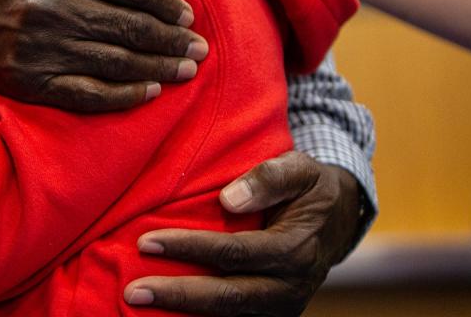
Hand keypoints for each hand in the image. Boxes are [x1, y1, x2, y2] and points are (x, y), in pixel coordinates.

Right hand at [0, 0, 208, 110]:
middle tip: (198, 48)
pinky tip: (150, 91)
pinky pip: (90, 94)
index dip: (167, 3)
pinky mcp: (32, 82)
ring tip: (186, 70)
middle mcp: (48, 4)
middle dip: (171, 40)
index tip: (186, 16)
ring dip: (159, 68)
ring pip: (116, 61)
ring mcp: (39, 47)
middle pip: (129, 26)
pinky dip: (125, 95)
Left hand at [124, 151, 362, 314]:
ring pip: (228, 316)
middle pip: (227, 296)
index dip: (190, 248)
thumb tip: (228, 200)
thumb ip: (269, 178)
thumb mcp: (301, 169)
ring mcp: (280, 308)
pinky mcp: (269, 315)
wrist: (337, 219)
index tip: (147, 241)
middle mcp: (288, 288)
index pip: (234, 252)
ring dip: (182, 313)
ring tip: (138, 306)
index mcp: (295, 250)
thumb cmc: (309, 187)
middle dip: (177, 294)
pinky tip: (163, 315)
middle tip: (133, 291)